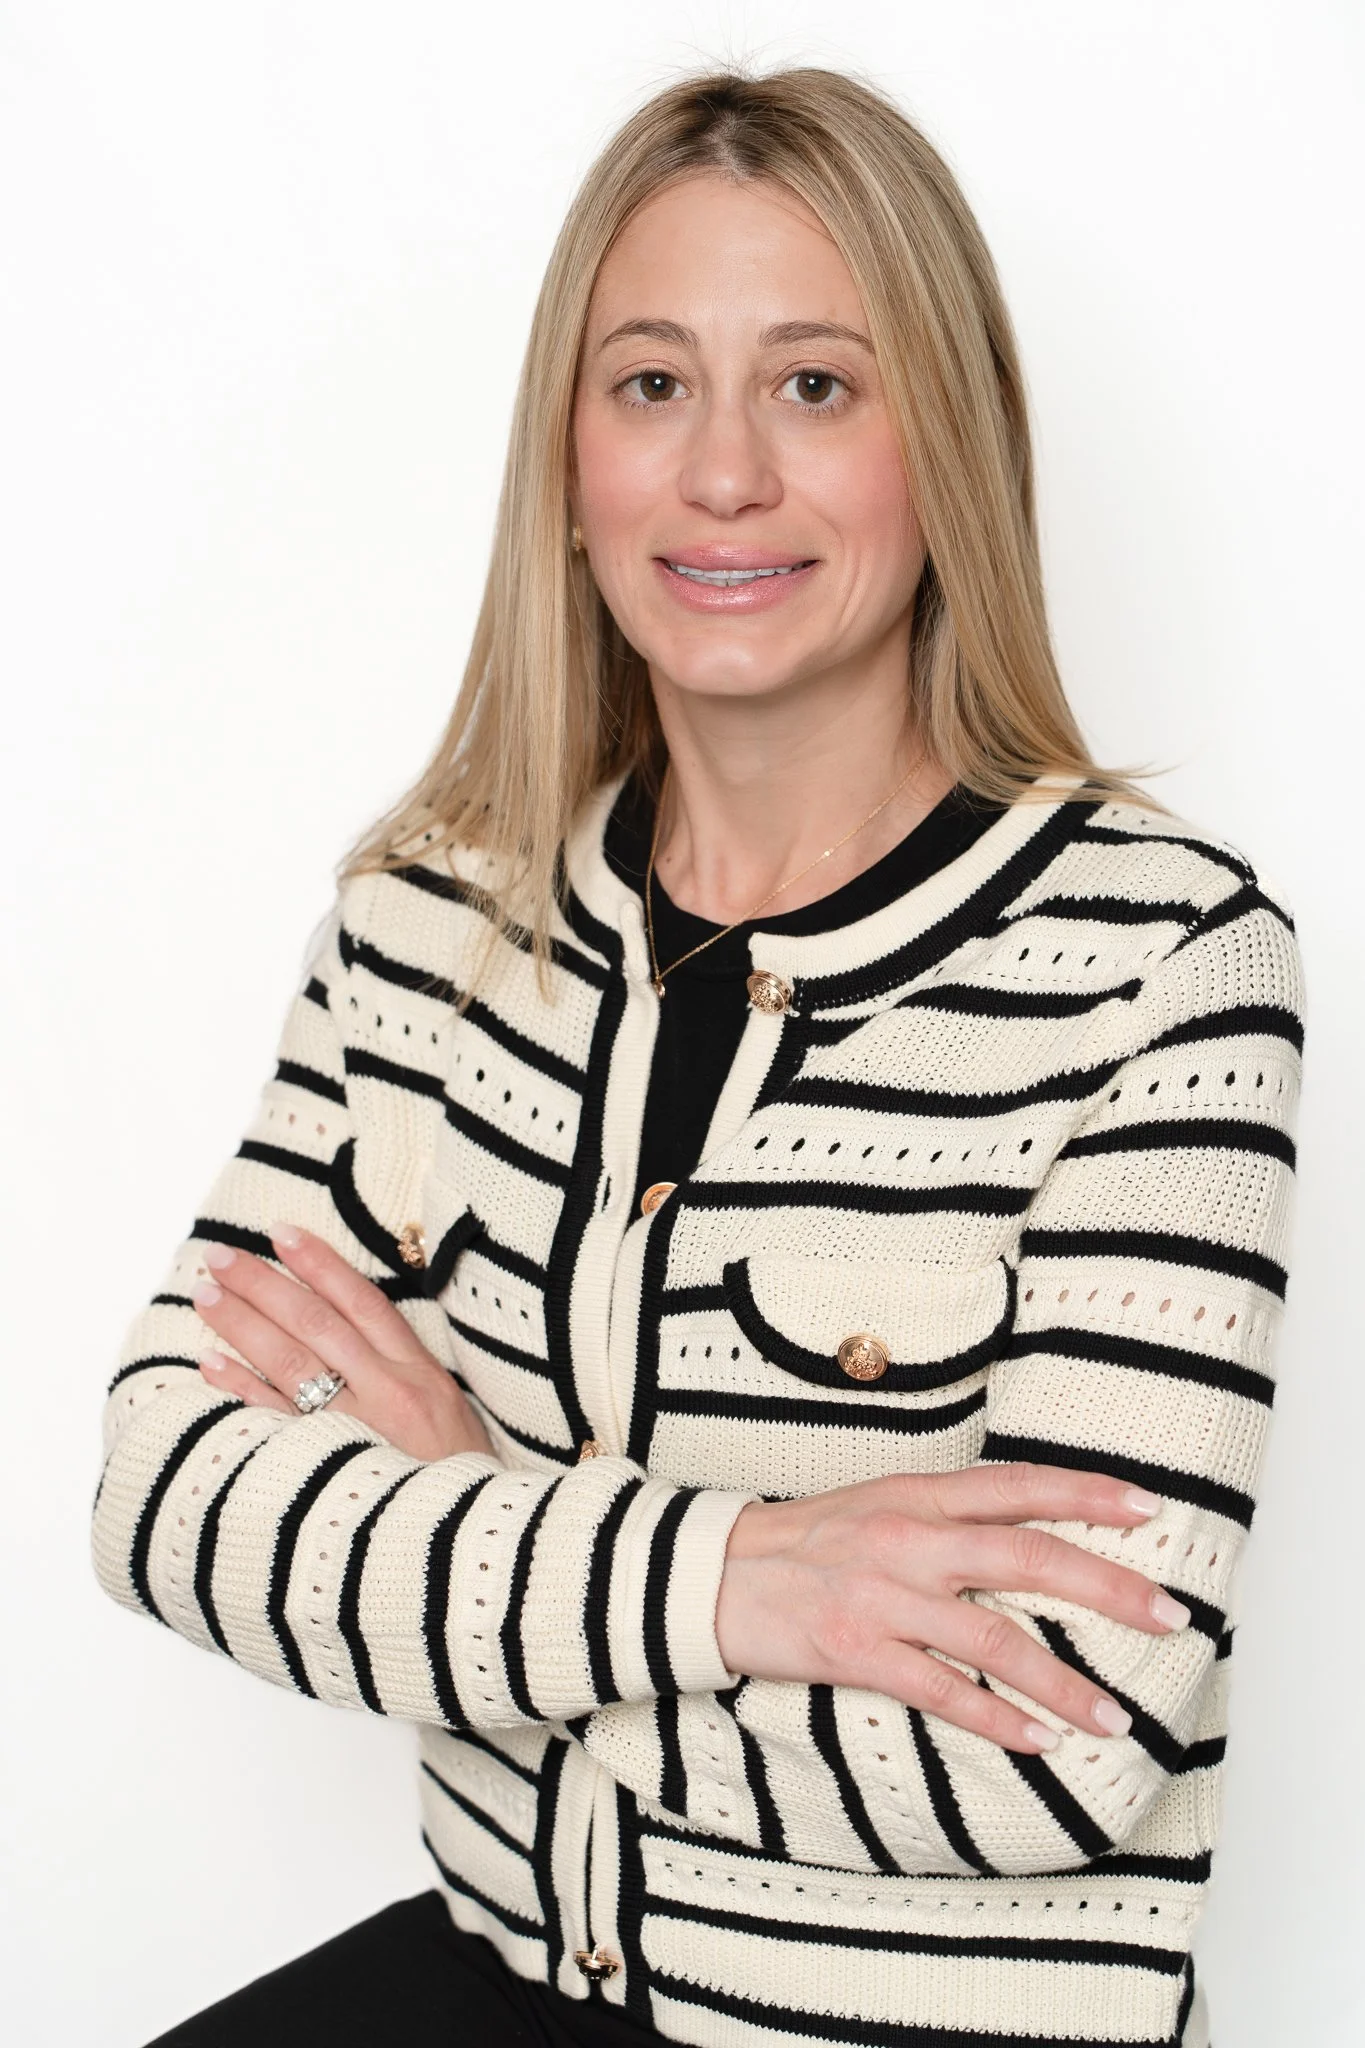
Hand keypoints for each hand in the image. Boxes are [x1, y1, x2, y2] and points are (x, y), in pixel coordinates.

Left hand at [192, 1222, 493, 1462]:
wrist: (467, 1549)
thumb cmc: (458, 1485)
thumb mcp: (454, 1419)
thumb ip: (409, 1379)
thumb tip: (356, 1340)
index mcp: (422, 1375)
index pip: (363, 1302)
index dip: (320, 1263)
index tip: (280, 1232)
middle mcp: (391, 1392)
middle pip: (318, 1321)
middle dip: (265, 1282)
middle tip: (220, 1255)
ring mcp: (359, 1429)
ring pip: (291, 1360)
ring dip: (243, 1322)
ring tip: (206, 1294)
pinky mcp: (332, 1467)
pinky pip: (275, 1419)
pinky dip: (241, 1387)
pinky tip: (211, 1362)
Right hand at [715, 1463, 1190, 1753]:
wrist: (711, 1574)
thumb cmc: (805, 1541)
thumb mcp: (878, 1505)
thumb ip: (947, 1515)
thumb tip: (1028, 1530)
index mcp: (918, 1494)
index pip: (1019, 1485)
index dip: (1087, 1492)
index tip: (1150, 1507)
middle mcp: (909, 1539)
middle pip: (1027, 1556)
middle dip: (1108, 1588)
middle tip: (1171, 1614)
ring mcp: (884, 1597)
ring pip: (996, 1639)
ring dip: (1065, 1682)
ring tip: (1118, 1717)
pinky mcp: (856, 1651)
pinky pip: (942, 1692)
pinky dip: (998, 1720)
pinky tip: (1041, 1741)